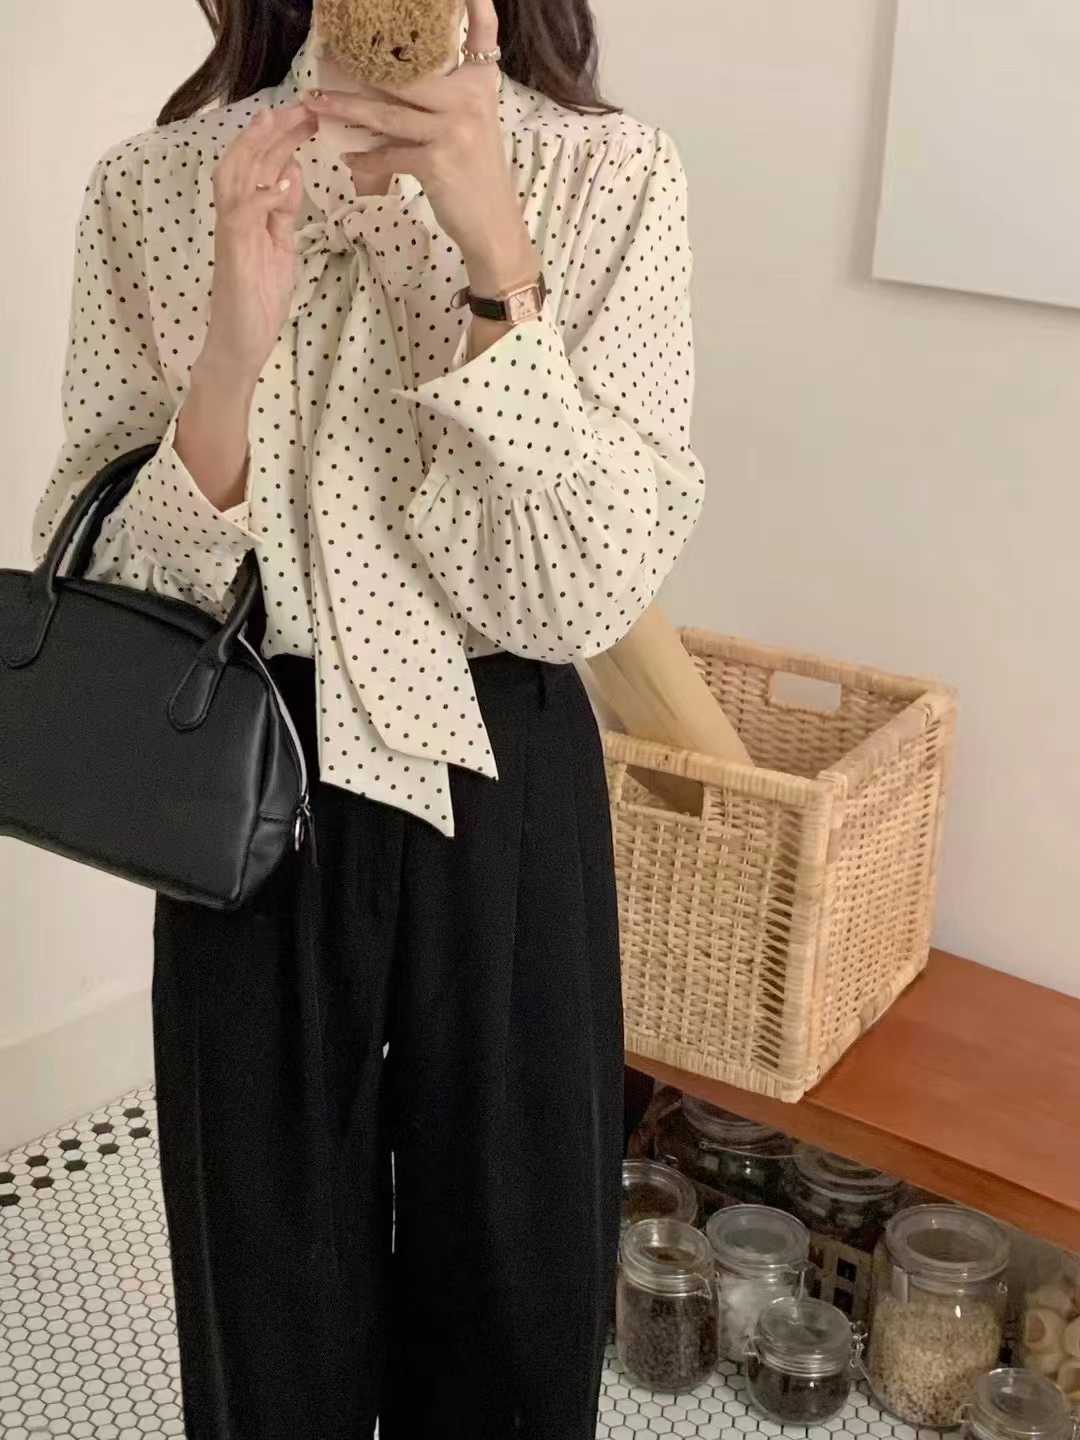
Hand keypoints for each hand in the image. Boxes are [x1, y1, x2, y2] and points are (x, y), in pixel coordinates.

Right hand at [199, 103, 317, 383]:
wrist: (240, 346)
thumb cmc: (257, 301)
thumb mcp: (281, 249)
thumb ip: (283, 214)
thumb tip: (291, 175)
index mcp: (247, 216)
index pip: (258, 165)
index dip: (278, 138)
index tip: (305, 117)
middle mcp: (234, 219)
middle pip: (244, 161)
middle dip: (270, 132)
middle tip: (301, 108)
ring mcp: (232, 236)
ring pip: (234, 178)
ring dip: (257, 149)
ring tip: (279, 124)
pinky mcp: (234, 256)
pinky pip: (242, 218)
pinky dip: (261, 198)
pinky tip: (283, 185)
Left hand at [301, 0, 538, 293]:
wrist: (493, 226)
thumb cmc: (476, 176)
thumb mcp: (472, 125)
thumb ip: (446, 97)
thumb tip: (392, 82)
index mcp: (480, 84)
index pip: (482, 35)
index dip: (475, 4)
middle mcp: (469, 100)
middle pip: (406, 75)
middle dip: (362, 68)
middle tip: (327, 55)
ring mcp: (453, 130)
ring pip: (387, 112)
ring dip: (345, 109)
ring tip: (316, 102)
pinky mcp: (437, 162)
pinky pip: (389, 153)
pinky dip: (366, 158)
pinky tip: (349, 157)